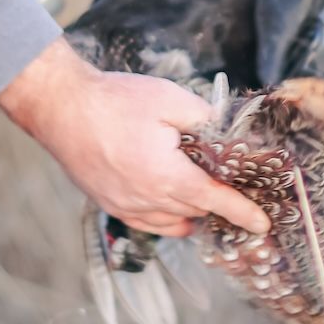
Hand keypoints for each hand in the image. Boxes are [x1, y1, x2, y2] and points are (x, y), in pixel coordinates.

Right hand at [0, 40, 270, 237]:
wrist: (60, 107)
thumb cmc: (113, 100)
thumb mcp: (169, 98)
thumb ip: (204, 118)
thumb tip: (225, 132)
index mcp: (167, 175)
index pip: (215, 200)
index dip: (243, 212)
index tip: (262, 225)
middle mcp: (147, 199)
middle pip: (195, 211)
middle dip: (215, 201)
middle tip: (226, 182)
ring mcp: (125, 205)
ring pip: (171, 222)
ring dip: (190, 211)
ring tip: (200, 193)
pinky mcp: (108, 203)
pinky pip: (146, 223)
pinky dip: (165, 220)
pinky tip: (171, 207)